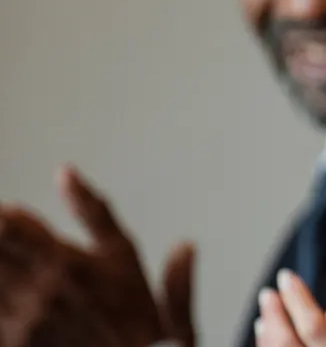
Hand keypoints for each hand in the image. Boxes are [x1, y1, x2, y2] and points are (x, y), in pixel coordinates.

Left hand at [0, 166, 194, 346]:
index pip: (11, 225)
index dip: (3, 215)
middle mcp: (39, 290)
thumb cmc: (134, 316)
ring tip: (12, 259)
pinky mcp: (13, 340)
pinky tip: (8, 286)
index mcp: (66, 263)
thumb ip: (95, 213)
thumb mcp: (124, 254)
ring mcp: (21, 318)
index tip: (5, 211)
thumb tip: (67, 174)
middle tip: (4, 229)